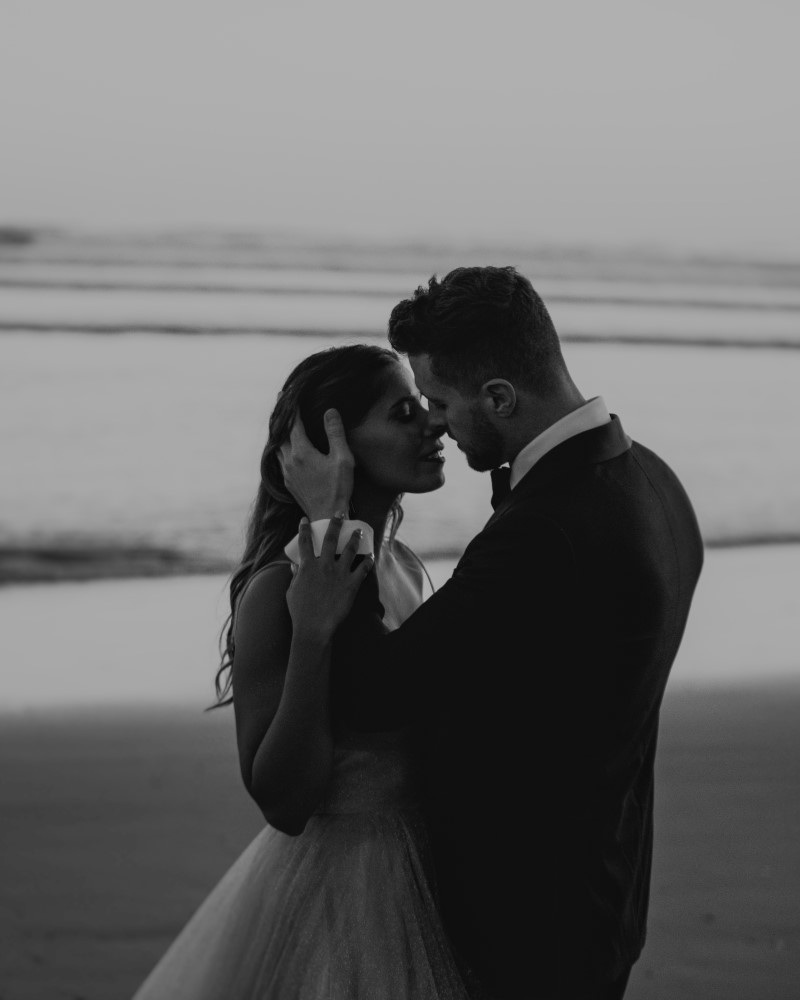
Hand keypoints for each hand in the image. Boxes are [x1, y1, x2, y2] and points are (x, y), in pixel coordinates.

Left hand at [279, 410, 353, 519]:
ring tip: (282, 426)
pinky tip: (286, 449)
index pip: (292, 424)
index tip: (283, 393)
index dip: (290, 408)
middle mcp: (290, 460)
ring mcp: (286, 472)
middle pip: (280, 434)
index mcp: (302, 452)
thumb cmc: (338, 488)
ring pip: (277, 447)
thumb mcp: (342, 459)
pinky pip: (279, 460)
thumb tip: (329, 411)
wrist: (327, 516)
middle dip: (281, 419)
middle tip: (282, 406)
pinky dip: (280, 448)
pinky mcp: (287, 482)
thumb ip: (335, 433)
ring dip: (279, 435)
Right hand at [286, 515, 373, 638]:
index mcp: (307, 566)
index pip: (304, 542)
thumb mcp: (292, 591)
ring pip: (349, 550)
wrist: (314, 627)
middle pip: (330, 539)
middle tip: (339, 513)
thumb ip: (294, 576)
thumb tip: (295, 566)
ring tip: (358, 531)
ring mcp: (339, 573)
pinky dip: (367, 561)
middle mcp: (324, 565)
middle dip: (335, 523)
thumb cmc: (300, 611)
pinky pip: (363, 569)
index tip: (305, 520)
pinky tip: (370, 556)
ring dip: (354, 538)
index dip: (304, 529)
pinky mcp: (352, 584)